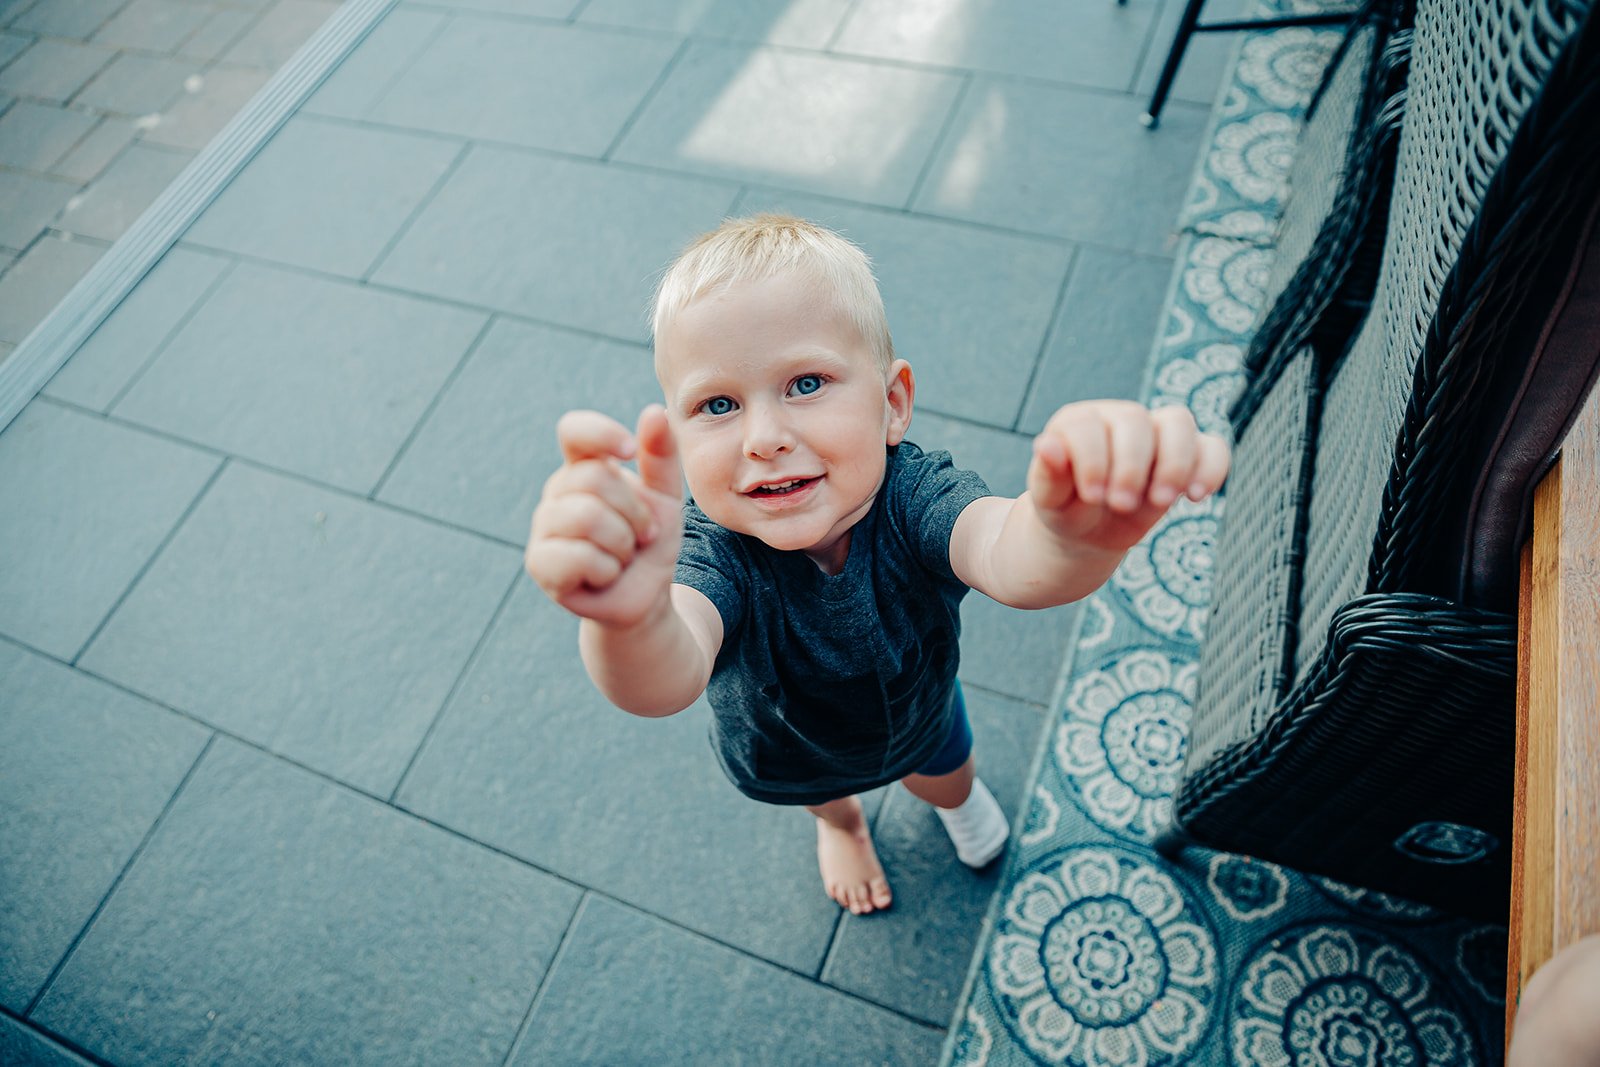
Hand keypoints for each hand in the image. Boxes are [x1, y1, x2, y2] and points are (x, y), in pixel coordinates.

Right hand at [525, 405, 683, 627]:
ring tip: (623, 554)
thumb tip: (654, 412)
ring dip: (622, 542)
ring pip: (585, 517)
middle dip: (634, 512)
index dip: (601, 434)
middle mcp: (558, 492)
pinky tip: (605, 575)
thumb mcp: (666, 497)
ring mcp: (544, 527)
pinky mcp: (539, 563)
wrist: (646, 595)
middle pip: (594, 479)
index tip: (629, 451)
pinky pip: (577, 556)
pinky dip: (607, 569)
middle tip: (641, 535)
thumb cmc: (650, 542)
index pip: (575, 431)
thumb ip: (662, 456)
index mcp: (584, 468)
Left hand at [1026, 401, 1229, 553]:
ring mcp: (1155, 433)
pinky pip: (1212, 448)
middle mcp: (1119, 419)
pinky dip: (1211, 468)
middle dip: (1131, 465)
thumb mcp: (1049, 499)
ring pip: (1178, 423)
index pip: (1088, 425)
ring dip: (1174, 463)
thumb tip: (1046, 446)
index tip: (1092, 495)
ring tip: (1161, 501)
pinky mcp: (1186, 455)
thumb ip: (1048, 474)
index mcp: (1078, 422)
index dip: (1092, 458)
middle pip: (1135, 421)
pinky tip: (1196, 496)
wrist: (1088, 531)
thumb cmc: (1066, 508)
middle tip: (1120, 504)